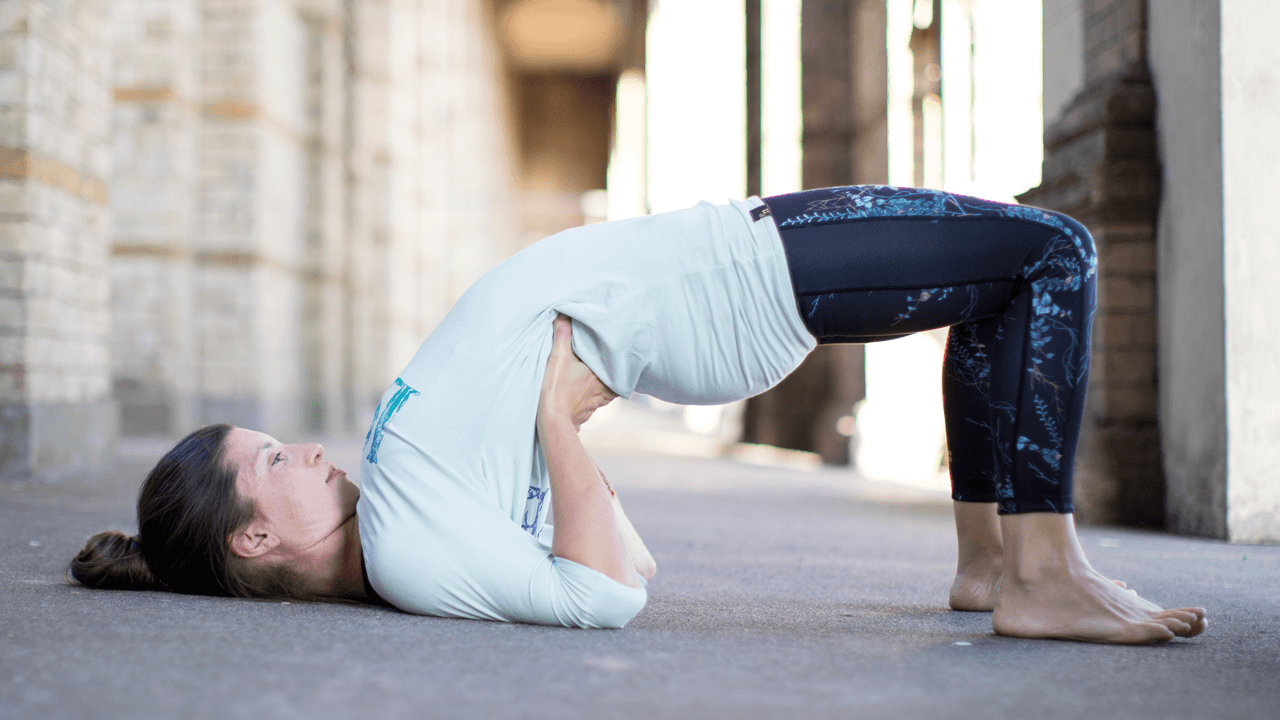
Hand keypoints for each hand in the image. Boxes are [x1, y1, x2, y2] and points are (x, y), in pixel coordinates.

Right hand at [539, 315, 617, 430]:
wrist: (552, 420)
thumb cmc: (557, 387)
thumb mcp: (558, 356)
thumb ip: (562, 334)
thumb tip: (564, 314)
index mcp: (599, 375)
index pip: (616, 366)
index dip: (616, 360)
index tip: (618, 353)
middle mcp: (601, 391)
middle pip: (611, 381)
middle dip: (609, 374)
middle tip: (608, 366)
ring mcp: (594, 404)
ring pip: (603, 394)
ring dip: (600, 387)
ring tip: (594, 379)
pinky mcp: (585, 414)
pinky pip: (592, 405)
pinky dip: (589, 399)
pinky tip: (583, 395)